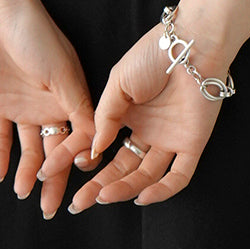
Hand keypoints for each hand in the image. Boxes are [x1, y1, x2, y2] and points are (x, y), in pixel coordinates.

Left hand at [0, 0, 95, 220]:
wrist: (1, 13)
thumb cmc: (38, 36)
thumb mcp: (64, 73)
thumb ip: (78, 108)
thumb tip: (95, 144)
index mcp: (73, 98)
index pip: (80, 140)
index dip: (78, 163)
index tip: (80, 188)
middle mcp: (52, 106)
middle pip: (55, 151)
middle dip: (54, 180)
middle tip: (53, 210)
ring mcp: (25, 106)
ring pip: (29, 149)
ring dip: (27, 173)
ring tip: (25, 195)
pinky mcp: (0, 104)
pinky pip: (0, 136)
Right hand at [39, 13, 231, 210]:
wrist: (189, 44)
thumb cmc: (153, 54)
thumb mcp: (118, 82)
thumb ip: (105, 116)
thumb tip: (94, 149)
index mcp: (130, 115)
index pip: (104, 148)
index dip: (84, 162)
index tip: (57, 171)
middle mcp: (149, 131)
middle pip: (122, 168)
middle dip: (98, 187)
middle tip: (76, 204)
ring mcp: (170, 139)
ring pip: (146, 175)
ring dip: (124, 189)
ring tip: (102, 197)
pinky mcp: (192, 144)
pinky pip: (178, 176)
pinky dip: (161, 191)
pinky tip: (140, 197)